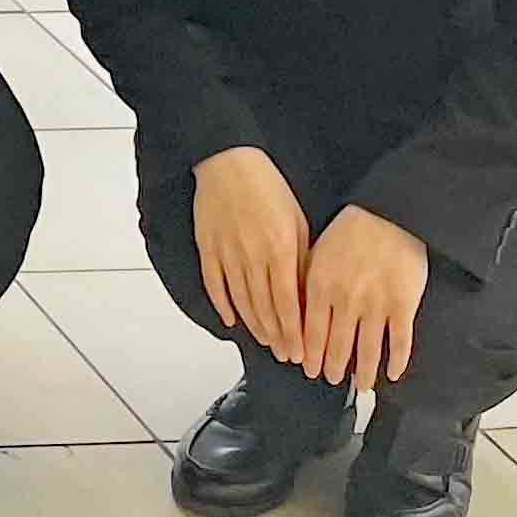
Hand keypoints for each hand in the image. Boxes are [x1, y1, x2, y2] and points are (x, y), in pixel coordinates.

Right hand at [192, 145, 314, 363]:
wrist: (227, 160)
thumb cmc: (268, 185)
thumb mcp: (298, 219)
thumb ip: (303, 258)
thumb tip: (310, 293)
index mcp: (279, 248)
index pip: (289, 303)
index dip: (295, 332)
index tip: (300, 351)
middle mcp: (252, 255)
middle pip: (265, 307)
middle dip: (278, 336)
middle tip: (287, 357)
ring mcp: (226, 252)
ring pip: (241, 300)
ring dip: (255, 326)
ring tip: (266, 343)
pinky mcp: (207, 246)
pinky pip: (215, 283)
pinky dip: (223, 304)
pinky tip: (231, 319)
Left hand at [301, 205, 428, 391]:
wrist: (388, 214)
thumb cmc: (351, 229)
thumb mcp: (317, 252)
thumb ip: (306, 283)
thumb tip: (297, 313)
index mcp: (320, 286)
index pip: (309, 332)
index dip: (309, 354)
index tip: (307, 367)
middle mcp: (346, 301)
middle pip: (337, 346)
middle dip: (332, 367)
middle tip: (330, 379)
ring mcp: (376, 306)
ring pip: (368, 350)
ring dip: (364, 372)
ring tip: (362, 385)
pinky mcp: (403, 306)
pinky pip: (400, 342)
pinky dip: (396, 361)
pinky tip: (393, 373)